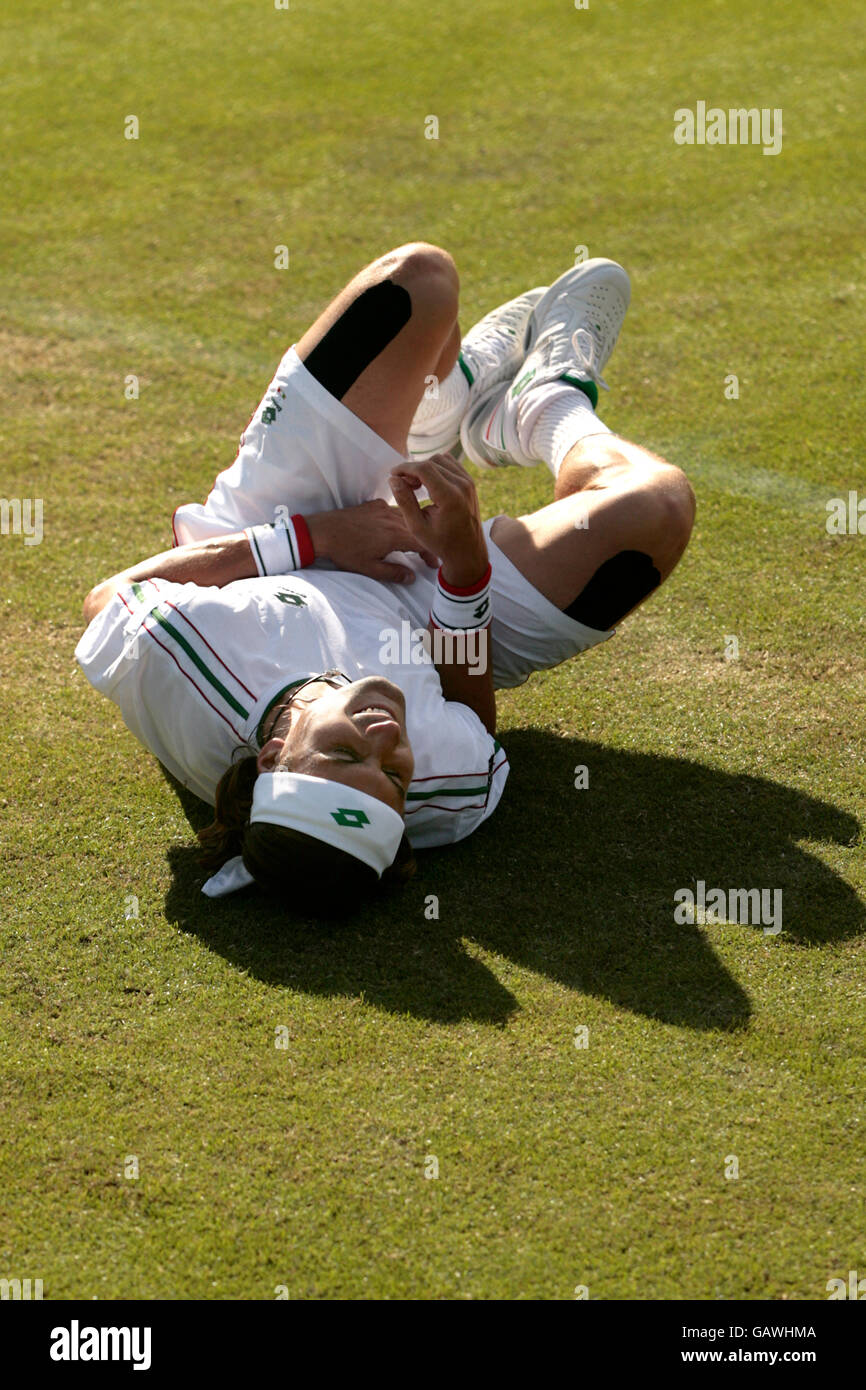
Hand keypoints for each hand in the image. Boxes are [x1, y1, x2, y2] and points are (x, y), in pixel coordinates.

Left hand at [305, 500, 437, 583]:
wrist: (323, 531)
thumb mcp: (369, 568)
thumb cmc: (345, 551)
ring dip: (413, 529)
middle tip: (428, 556)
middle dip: (425, 542)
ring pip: (407, 517)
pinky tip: (397, 526)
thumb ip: (393, 573)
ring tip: (416, 540)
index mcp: (395, 535)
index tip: (433, 564)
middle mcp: (392, 519)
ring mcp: (382, 509)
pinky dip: (400, 518)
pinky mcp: (373, 505)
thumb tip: (411, 577)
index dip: (430, 553)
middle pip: (417, 528)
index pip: (422, 542)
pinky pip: (394, 509)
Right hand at [389, 453, 488, 587]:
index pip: (424, 469)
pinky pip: (451, 464)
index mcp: (450, 497)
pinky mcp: (470, 483)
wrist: (467, 552)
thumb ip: (404, 500)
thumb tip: (393, 478)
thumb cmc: (441, 543)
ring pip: (441, 460)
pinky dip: (437, 469)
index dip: (405, 468)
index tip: (393, 474)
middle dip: (413, 469)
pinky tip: (428, 484)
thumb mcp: (417, 527)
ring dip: (425, 468)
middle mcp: (462, 485)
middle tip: (403, 484)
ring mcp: (469, 483)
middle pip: (432, 462)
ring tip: (415, 485)